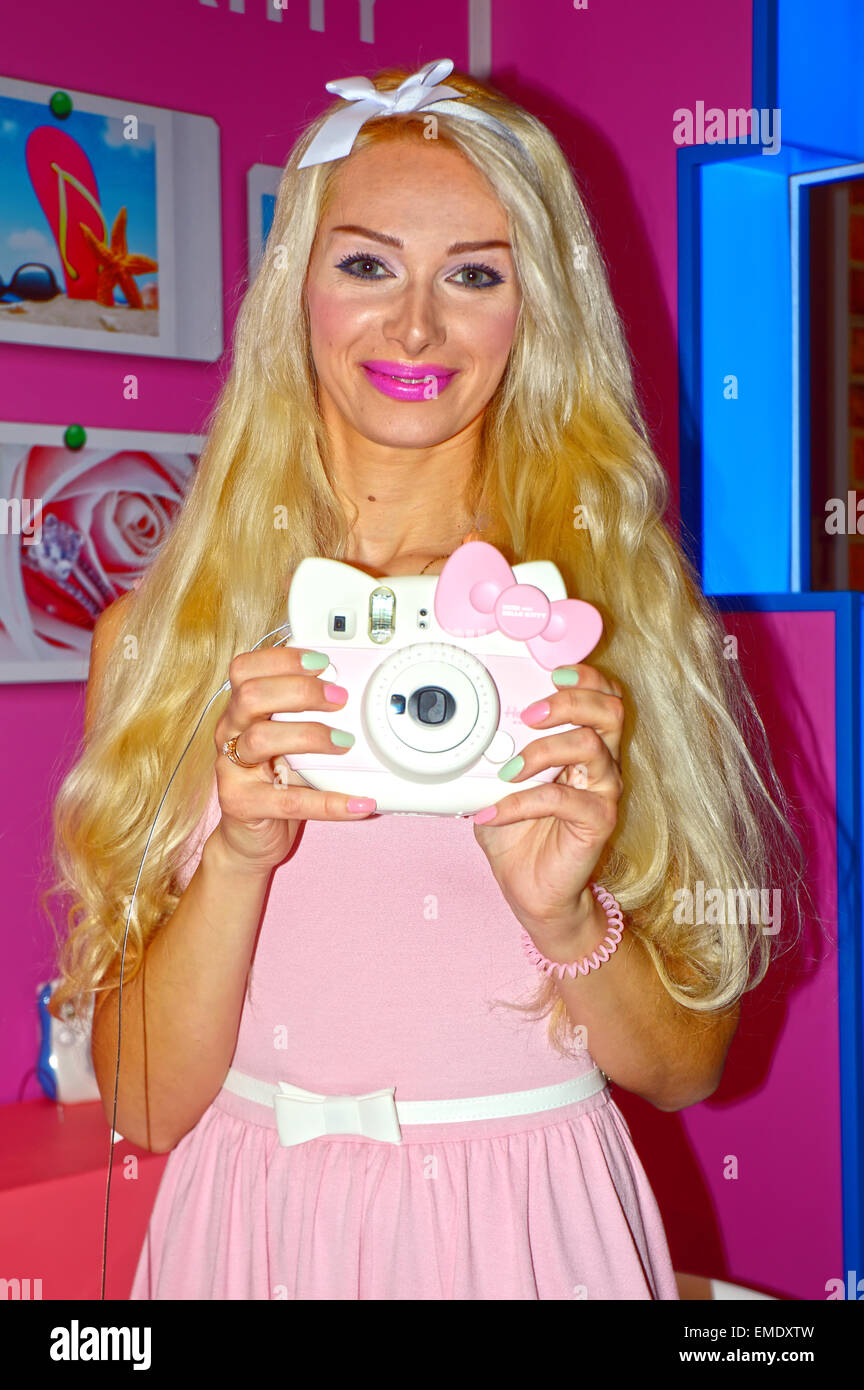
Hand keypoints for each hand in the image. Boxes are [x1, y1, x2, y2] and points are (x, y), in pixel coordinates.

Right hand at [212, 646, 376, 872]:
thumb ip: (305, 716)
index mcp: (240, 710)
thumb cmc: (274, 781)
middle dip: (300, 690)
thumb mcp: (288, 741)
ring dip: (311, 735)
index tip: (322, 662)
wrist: (251, 837)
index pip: (245, 669)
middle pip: (251, 696)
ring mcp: (231, 770)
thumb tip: (350, 688)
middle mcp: (230, 733)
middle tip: (340, 698)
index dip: (281, 659)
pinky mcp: (242, 805)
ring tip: (346, 742)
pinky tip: (359, 805)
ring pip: (261, 739)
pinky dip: (329, 803)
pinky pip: (288, 801)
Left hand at [471, 663, 624, 947]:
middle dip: (570, 700)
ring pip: (590, 747)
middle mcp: (601, 763)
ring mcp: (603, 792)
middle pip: (609, 710)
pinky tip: (495, 811)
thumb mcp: (498, 782)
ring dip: (541, 749)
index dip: (584, 677)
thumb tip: (465, 728)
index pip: (602, 696)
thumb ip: (492, 753)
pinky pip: (564, 799)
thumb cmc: (519, 832)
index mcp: (584, 744)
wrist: (530, 888)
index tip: (551, 671)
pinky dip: (522, 801)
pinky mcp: (598, 822)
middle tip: (530, 713)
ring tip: (509, 769)